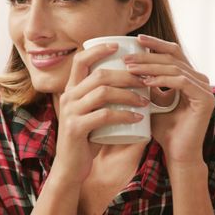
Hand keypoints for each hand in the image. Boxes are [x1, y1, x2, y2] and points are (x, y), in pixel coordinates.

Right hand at [50, 43, 149, 185]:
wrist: (70, 168)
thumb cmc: (86, 140)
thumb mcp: (91, 115)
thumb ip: (102, 100)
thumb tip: (130, 82)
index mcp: (70, 90)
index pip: (81, 60)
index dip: (99, 50)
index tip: (118, 47)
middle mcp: (68, 97)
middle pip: (99, 75)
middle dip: (126, 75)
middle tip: (146, 80)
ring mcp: (70, 112)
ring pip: (103, 92)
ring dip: (128, 94)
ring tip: (146, 99)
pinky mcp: (76, 128)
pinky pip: (104, 115)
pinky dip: (124, 115)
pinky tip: (138, 118)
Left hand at [123, 35, 214, 165]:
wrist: (177, 153)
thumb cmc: (163, 130)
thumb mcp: (151, 101)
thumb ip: (147, 84)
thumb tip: (128, 65)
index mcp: (190, 77)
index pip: (173, 53)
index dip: (156, 44)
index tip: (136, 39)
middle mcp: (200, 80)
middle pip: (172, 58)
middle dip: (147, 56)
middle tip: (126, 58)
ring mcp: (205, 89)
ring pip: (175, 68)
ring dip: (150, 67)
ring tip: (130, 69)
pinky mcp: (205, 99)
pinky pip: (181, 82)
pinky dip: (162, 80)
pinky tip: (145, 82)